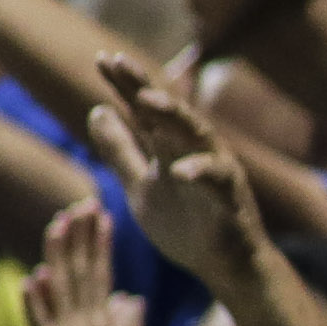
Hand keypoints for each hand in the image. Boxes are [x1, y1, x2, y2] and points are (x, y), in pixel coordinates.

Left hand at [86, 51, 276, 281]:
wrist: (222, 265)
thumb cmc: (185, 225)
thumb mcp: (140, 185)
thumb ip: (121, 150)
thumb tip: (96, 111)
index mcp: (169, 148)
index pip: (143, 110)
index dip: (124, 86)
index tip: (101, 60)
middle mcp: (194, 150)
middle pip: (168, 111)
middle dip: (144, 86)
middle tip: (120, 63)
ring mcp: (215, 170)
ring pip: (197, 134)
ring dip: (174, 115)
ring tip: (146, 100)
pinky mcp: (231, 197)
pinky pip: (217, 180)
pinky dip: (200, 172)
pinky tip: (180, 170)